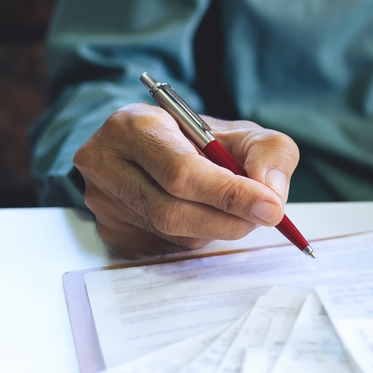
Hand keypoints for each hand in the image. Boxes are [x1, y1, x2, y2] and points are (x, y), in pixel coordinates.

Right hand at [73, 103, 299, 258]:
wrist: (160, 147)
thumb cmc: (202, 140)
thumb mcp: (242, 133)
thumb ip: (269, 153)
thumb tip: (271, 192)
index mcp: (134, 125)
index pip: (181, 171)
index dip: (230, 194)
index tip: (271, 207)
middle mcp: (105, 162)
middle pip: (171, 210)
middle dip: (228, 219)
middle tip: (263, 217)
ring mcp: (102, 200)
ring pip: (170, 233)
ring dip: (214, 229)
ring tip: (233, 210)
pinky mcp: (110, 230)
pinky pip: (162, 247)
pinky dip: (195, 238)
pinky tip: (203, 218)